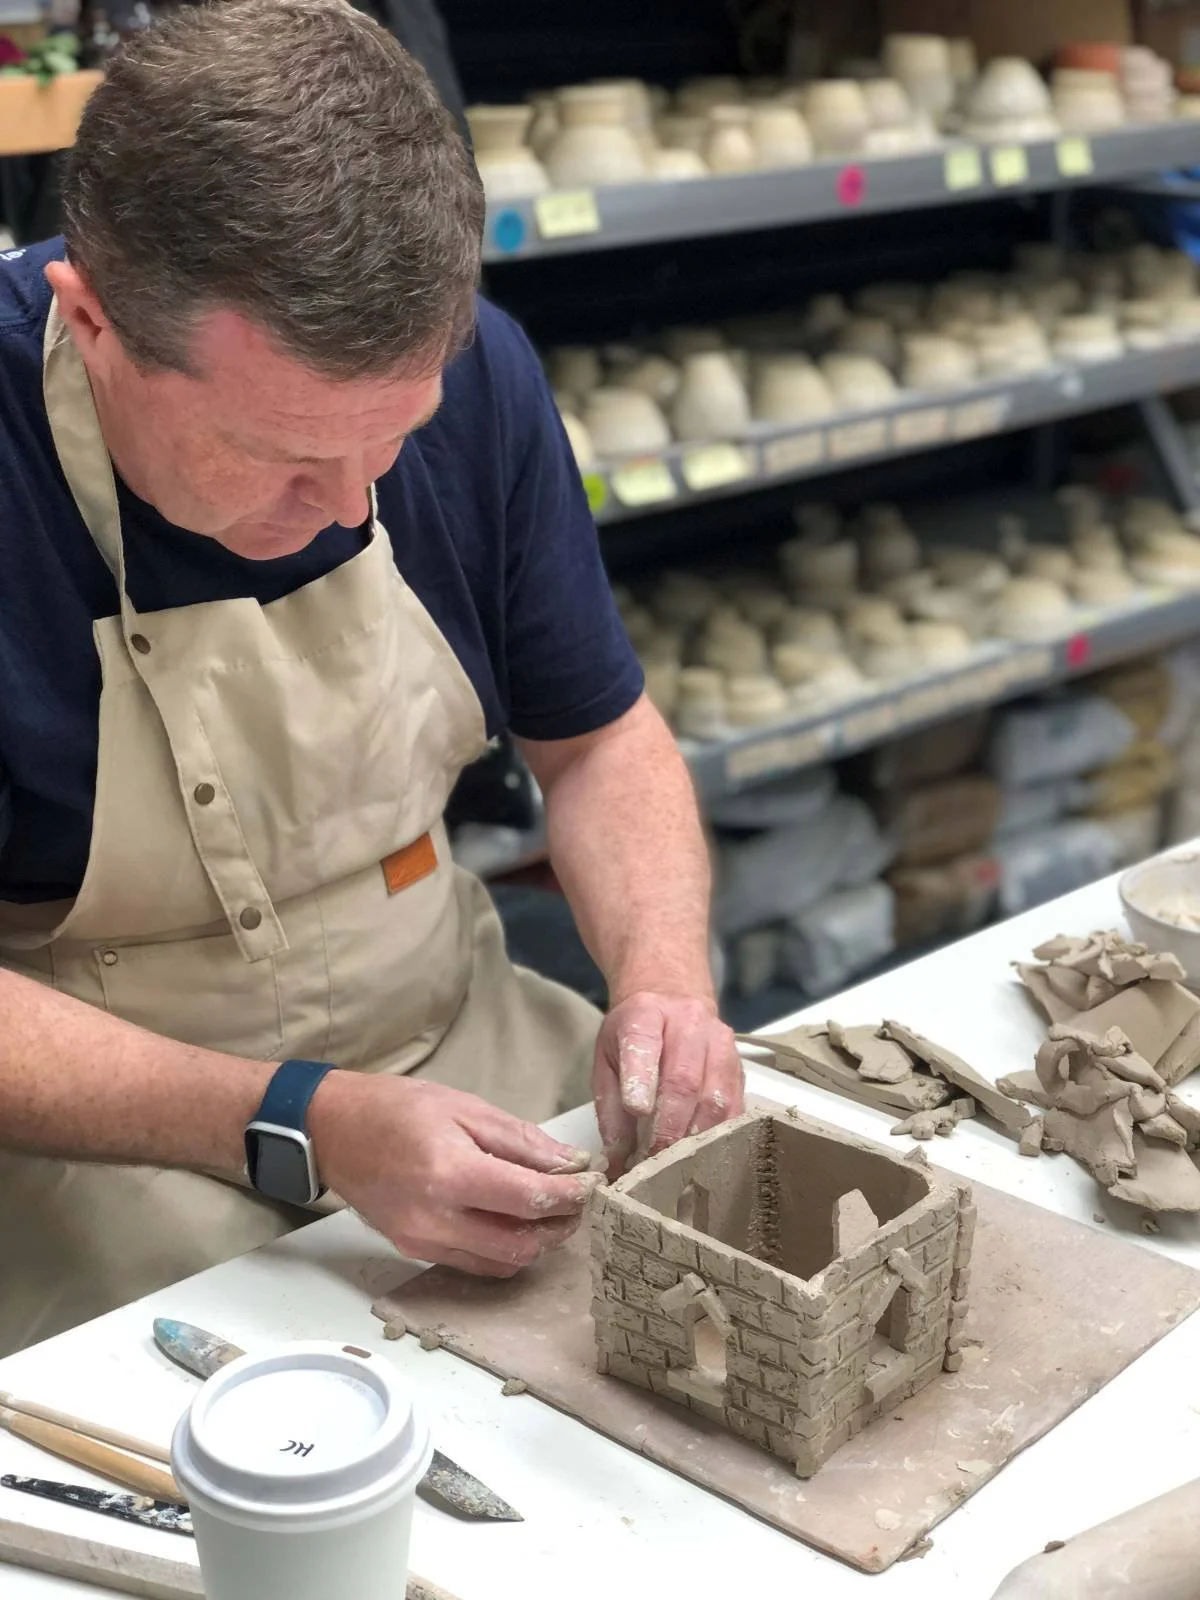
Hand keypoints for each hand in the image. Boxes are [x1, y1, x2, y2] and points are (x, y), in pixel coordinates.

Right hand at [309, 1073, 601, 1276]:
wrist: (334, 1130)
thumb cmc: (396, 1109)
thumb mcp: (465, 1108)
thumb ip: (520, 1140)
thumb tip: (568, 1163)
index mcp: (450, 1173)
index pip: (528, 1200)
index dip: (570, 1197)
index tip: (591, 1184)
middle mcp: (434, 1218)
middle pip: (520, 1245)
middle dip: (558, 1228)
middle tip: (577, 1204)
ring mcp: (422, 1241)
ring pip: (500, 1263)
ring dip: (534, 1243)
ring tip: (549, 1213)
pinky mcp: (414, 1250)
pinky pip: (474, 1264)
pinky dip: (503, 1251)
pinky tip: (513, 1223)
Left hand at [593, 992, 742, 1174]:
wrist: (671, 999)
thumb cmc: (635, 1035)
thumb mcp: (607, 1060)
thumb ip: (610, 1109)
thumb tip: (617, 1159)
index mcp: (645, 1014)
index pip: (644, 1043)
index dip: (641, 1078)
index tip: (637, 1109)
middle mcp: (688, 1022)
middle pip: (685, 1078)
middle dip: (670, 1126)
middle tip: (654, 1157)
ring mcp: (720, 1042)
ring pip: (717, 1096)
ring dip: (696, 1135)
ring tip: (677, 1160)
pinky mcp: (740, 1065)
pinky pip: (736, 1106)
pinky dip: (719, 1134)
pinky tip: (703, 1151)